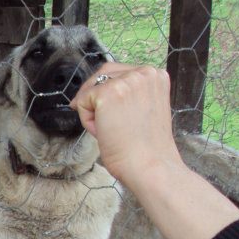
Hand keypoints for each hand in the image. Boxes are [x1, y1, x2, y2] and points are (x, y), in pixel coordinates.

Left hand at [71, 62, 238, 238]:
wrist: (149, 166)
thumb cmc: (146, 147)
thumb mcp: (145, 108)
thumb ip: (132, 94)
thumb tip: (99, 90)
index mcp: (156, 75)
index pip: (119, 72)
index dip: (105, 91)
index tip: (106, 112)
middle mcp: (144, 72)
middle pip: (102, 75)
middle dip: (94, 98)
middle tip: (102, 124)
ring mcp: (126, 81)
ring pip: (91, 90)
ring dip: (93, 112)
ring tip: (111, 131)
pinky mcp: (107, 93)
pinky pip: (82, 103)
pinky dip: (87, 121)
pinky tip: (105, 132)